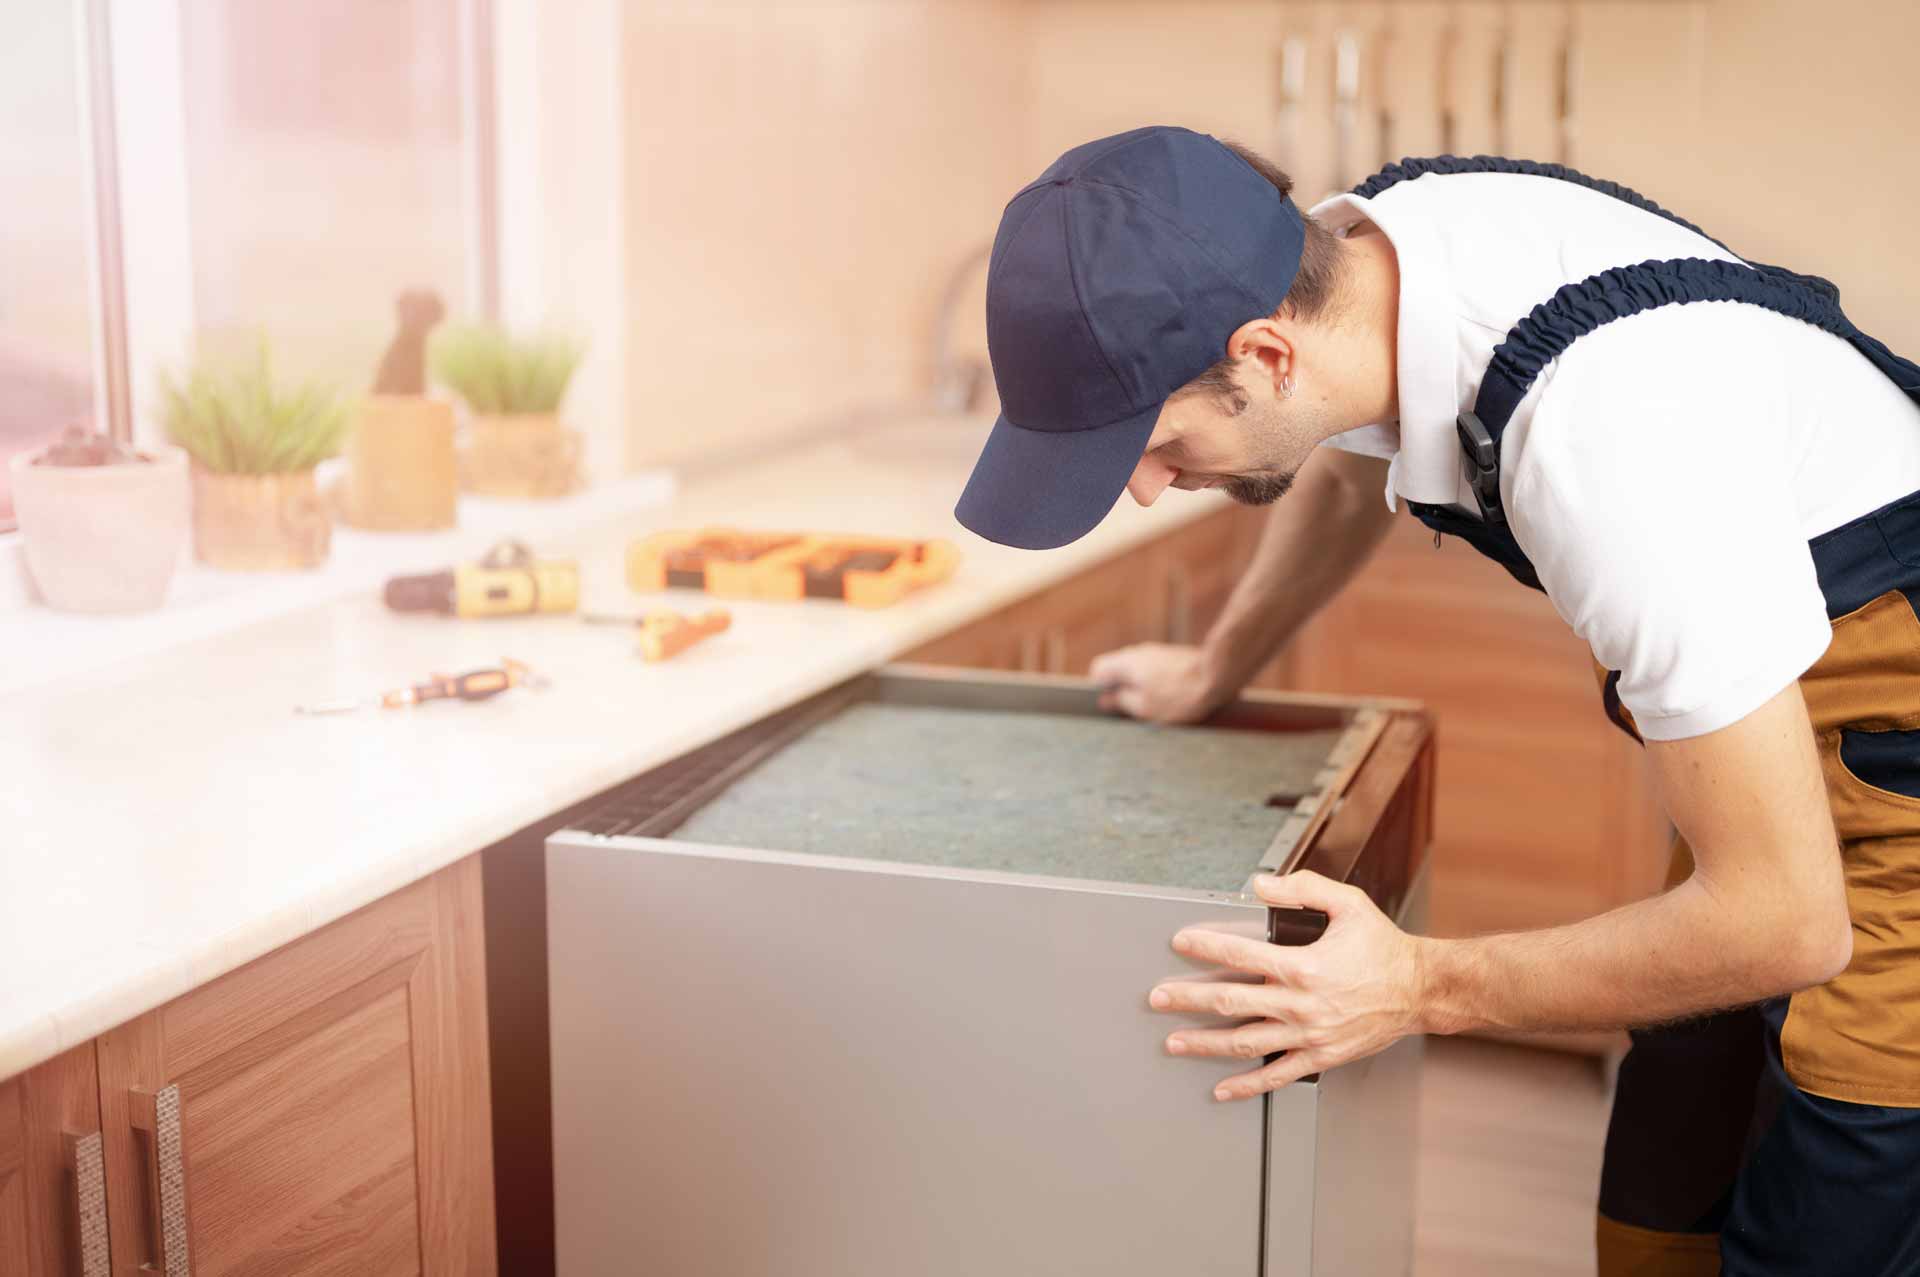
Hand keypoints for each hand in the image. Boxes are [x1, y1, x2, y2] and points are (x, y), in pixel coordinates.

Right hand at [1089, 643, 1226, 723]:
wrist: (1217, 675)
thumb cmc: (1179, 695)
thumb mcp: (1144, 708)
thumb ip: (1121, 702)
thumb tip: (1106, 700)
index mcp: (1126, 663)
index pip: (1098, 668)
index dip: (1098, 688)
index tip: (1109, 704)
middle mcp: (1139, 652)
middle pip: (1118, 670)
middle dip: (1121, 689)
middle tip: (1133, 711)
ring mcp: (1157, 652)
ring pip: (1138, 671)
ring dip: (1140, 688)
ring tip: (1156, 708)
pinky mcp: (1173, 657)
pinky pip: (1155, 671)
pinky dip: (1157, 684)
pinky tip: (1171, 699)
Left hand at [1148, 871, 1426, 1100]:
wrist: (1421, 990)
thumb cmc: (1384, 947)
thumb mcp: (1348, 904)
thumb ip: (1303, 888)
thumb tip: (1260, 883)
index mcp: (1303, 965)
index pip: (1240, 953)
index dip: (1205, 946)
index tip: (1180, 942)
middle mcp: (1301, 1003)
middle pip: (1231, 1002)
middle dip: (1188, 999)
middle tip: (1158, 998)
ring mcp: (1309, 1034)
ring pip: (1245, 1042)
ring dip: (1205, 1043)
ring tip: (1174, 1042)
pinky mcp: (1320, 1055)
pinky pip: (1277, 1074)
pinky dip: (1246, 1084)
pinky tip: (1222, 1088)